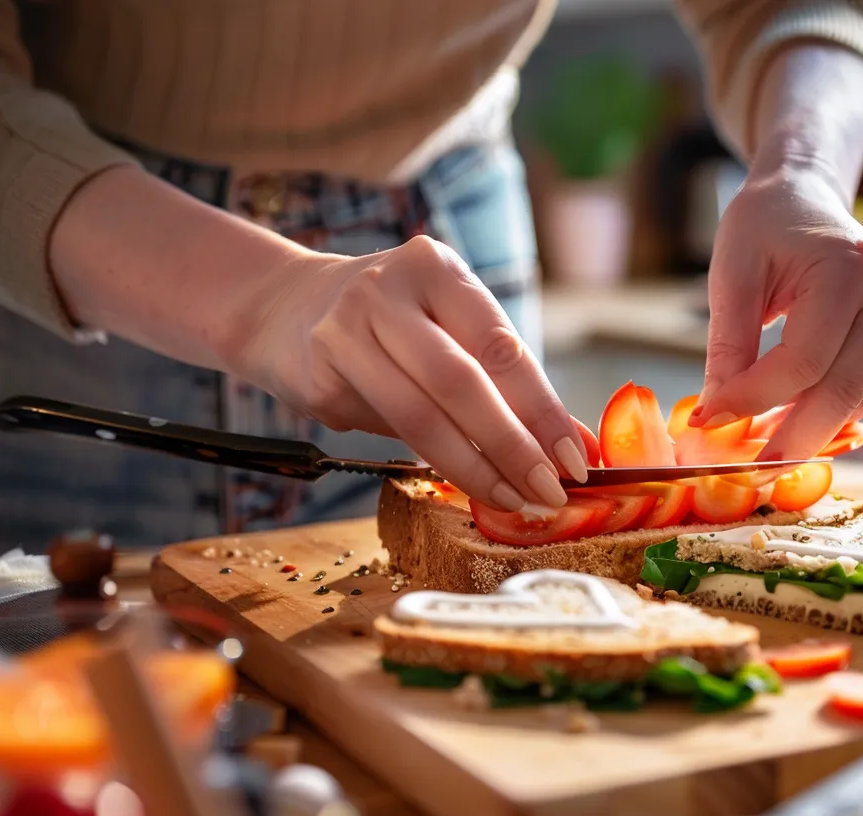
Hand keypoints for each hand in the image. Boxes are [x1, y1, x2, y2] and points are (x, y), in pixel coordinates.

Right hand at [227, 235, 587, 511]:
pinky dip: (430, 461)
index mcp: (436, 268)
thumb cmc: (392, 322)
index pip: (502, 347)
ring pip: (420, 414)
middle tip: (549, 492)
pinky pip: (385, 429)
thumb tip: (572, 444)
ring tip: (513, 500)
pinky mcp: (318, 373)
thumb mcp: (448, 326)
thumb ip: (504, 380)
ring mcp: (346, 329)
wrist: (285, 306)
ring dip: (474, 468)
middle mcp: (388, 290)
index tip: (577, 459)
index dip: (543, 409)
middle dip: (513, 446)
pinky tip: (462, 482)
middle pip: (462, 382)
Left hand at [691, 162, 862, 459]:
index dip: (755, 400)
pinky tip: (792, 425)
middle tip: (749, 471)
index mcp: (848, 268)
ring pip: (862, 398)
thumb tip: (716, 417)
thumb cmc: (763, 225)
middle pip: (843, 390)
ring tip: (765, 453)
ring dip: (814, 432)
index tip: (710, 422)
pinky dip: (831, 413)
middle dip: (793, 437)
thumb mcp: (732, 274)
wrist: (805, 193)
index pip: (803, 360)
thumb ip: (728, 346)